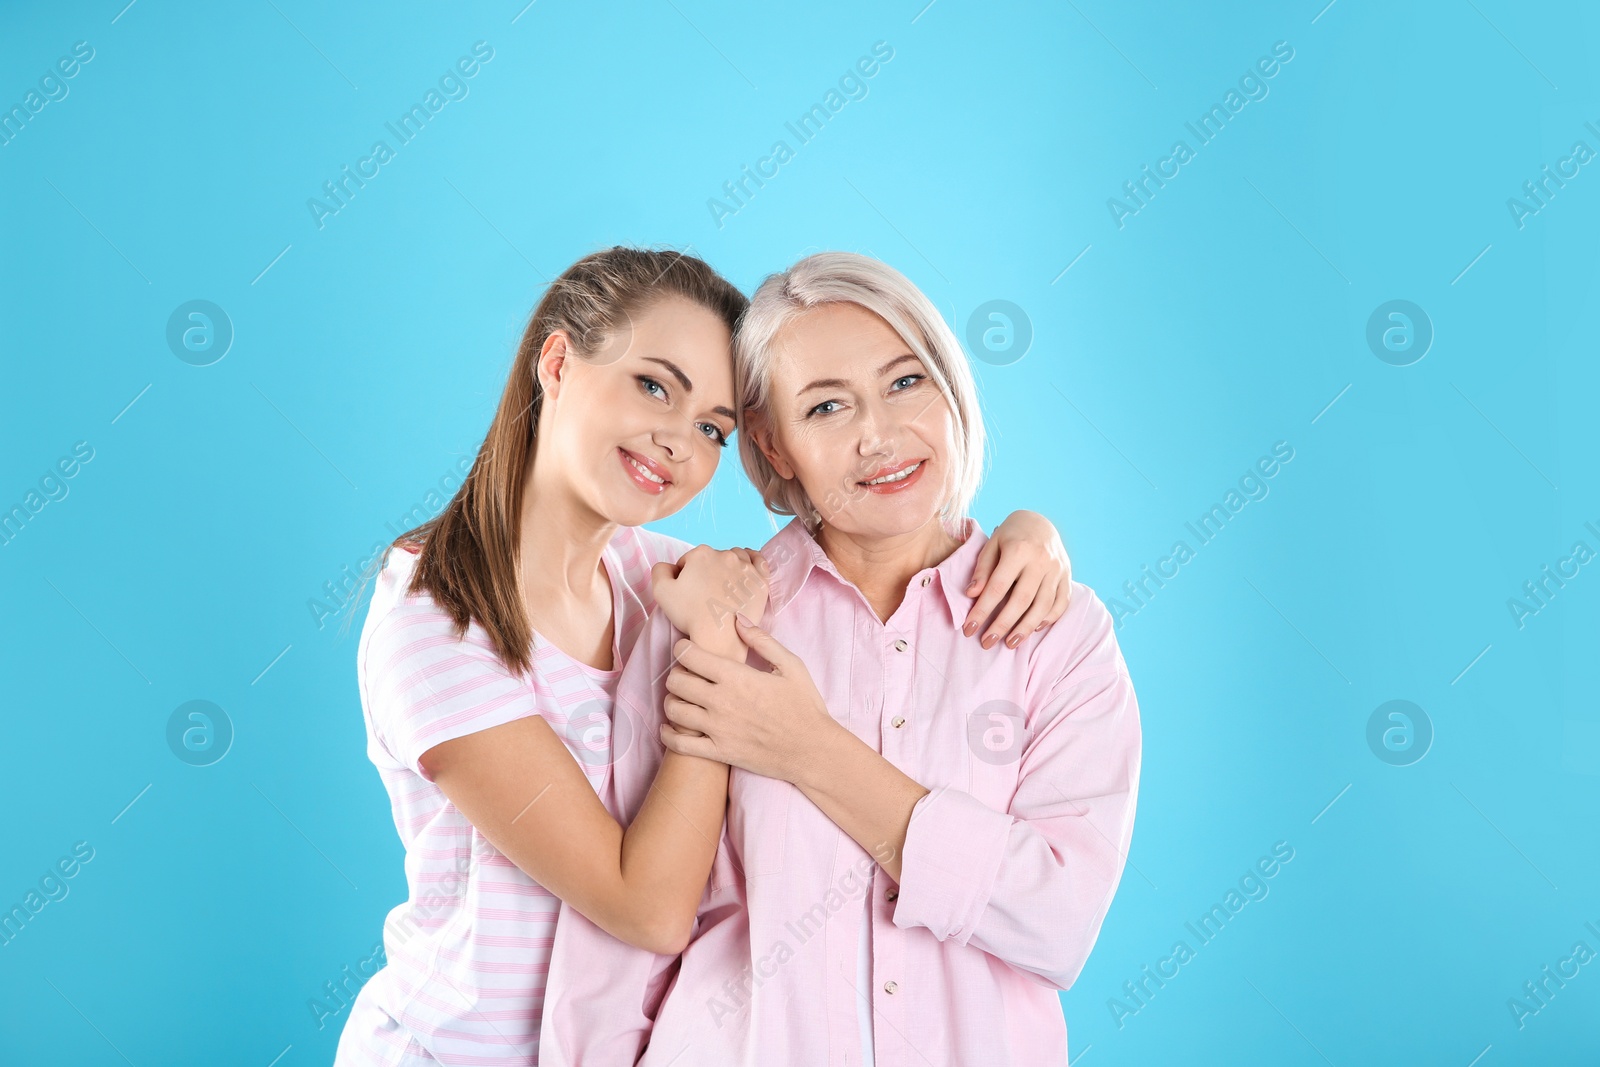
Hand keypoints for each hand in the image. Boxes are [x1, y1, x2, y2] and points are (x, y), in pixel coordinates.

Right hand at [651, 545, 769, 647]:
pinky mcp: (760, 581)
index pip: (689, 561)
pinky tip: (746, 569)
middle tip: (705, 593)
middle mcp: (726, 555)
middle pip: (711, 559)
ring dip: (728, 566)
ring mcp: (746, 567)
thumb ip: (660, 569)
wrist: (718, 636)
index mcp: (701, 554)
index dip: (685, 577)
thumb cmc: (690, 614)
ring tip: (724, 583)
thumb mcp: (661, 591)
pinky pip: (758, 561)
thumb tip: (671, 567)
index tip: (688, 592)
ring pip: (735, 557)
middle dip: (706, 571)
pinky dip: (752, 562)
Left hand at [656, 618, 838, 784]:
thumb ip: (762, 640)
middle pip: (676, 682)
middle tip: (687, 675)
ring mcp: (717, 729)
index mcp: (736, 677)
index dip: (682, 648)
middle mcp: (721, 701)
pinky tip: (671, 728)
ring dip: (672, 701)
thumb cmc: (804, 706)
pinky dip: (669, 735)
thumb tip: (738, 619)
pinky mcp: (718, 752)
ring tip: (682, 699)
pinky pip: (680, 745)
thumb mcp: (791, 665)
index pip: (689, 656)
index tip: (687, 649)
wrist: (812, 749)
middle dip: (677, 674)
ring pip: (673, 710)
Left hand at [963, 509, 1071, 648]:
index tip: (969, 628)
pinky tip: (1033, 629)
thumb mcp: (992, 544)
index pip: (997, 587)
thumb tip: (972, 595)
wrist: (1040, 522)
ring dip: (1026, 628)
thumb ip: (983, 569)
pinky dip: (1048, 619)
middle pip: (1021, 600)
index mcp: (1019, 549)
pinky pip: (1061, 603)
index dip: (982, 610)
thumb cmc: (1010, 535)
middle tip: (986, 643)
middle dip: (1003, 625)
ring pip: (1043, 606)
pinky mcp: (1067, 576)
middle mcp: (1041, 560)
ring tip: (1010, 643)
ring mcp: (1058, 569)